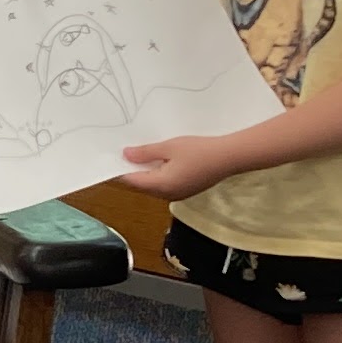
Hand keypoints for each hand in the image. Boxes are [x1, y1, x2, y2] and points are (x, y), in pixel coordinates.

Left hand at [117, 133, 240, 201]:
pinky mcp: (187, 190)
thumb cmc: (198, 151)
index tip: (112, 157)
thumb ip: (145, 153)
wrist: (229, 158)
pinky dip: (159, 174)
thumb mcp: (169, 147)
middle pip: (142, 184)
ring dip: (147, 171)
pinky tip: (161, 160)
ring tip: (142, 153)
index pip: (132, 180)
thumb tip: (126, 155)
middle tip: (126, 152)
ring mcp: (178, 194)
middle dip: (133, 170)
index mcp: (160, 186)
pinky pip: (166, 184)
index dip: (120, 169)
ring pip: (154, 184)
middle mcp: (167, 195)